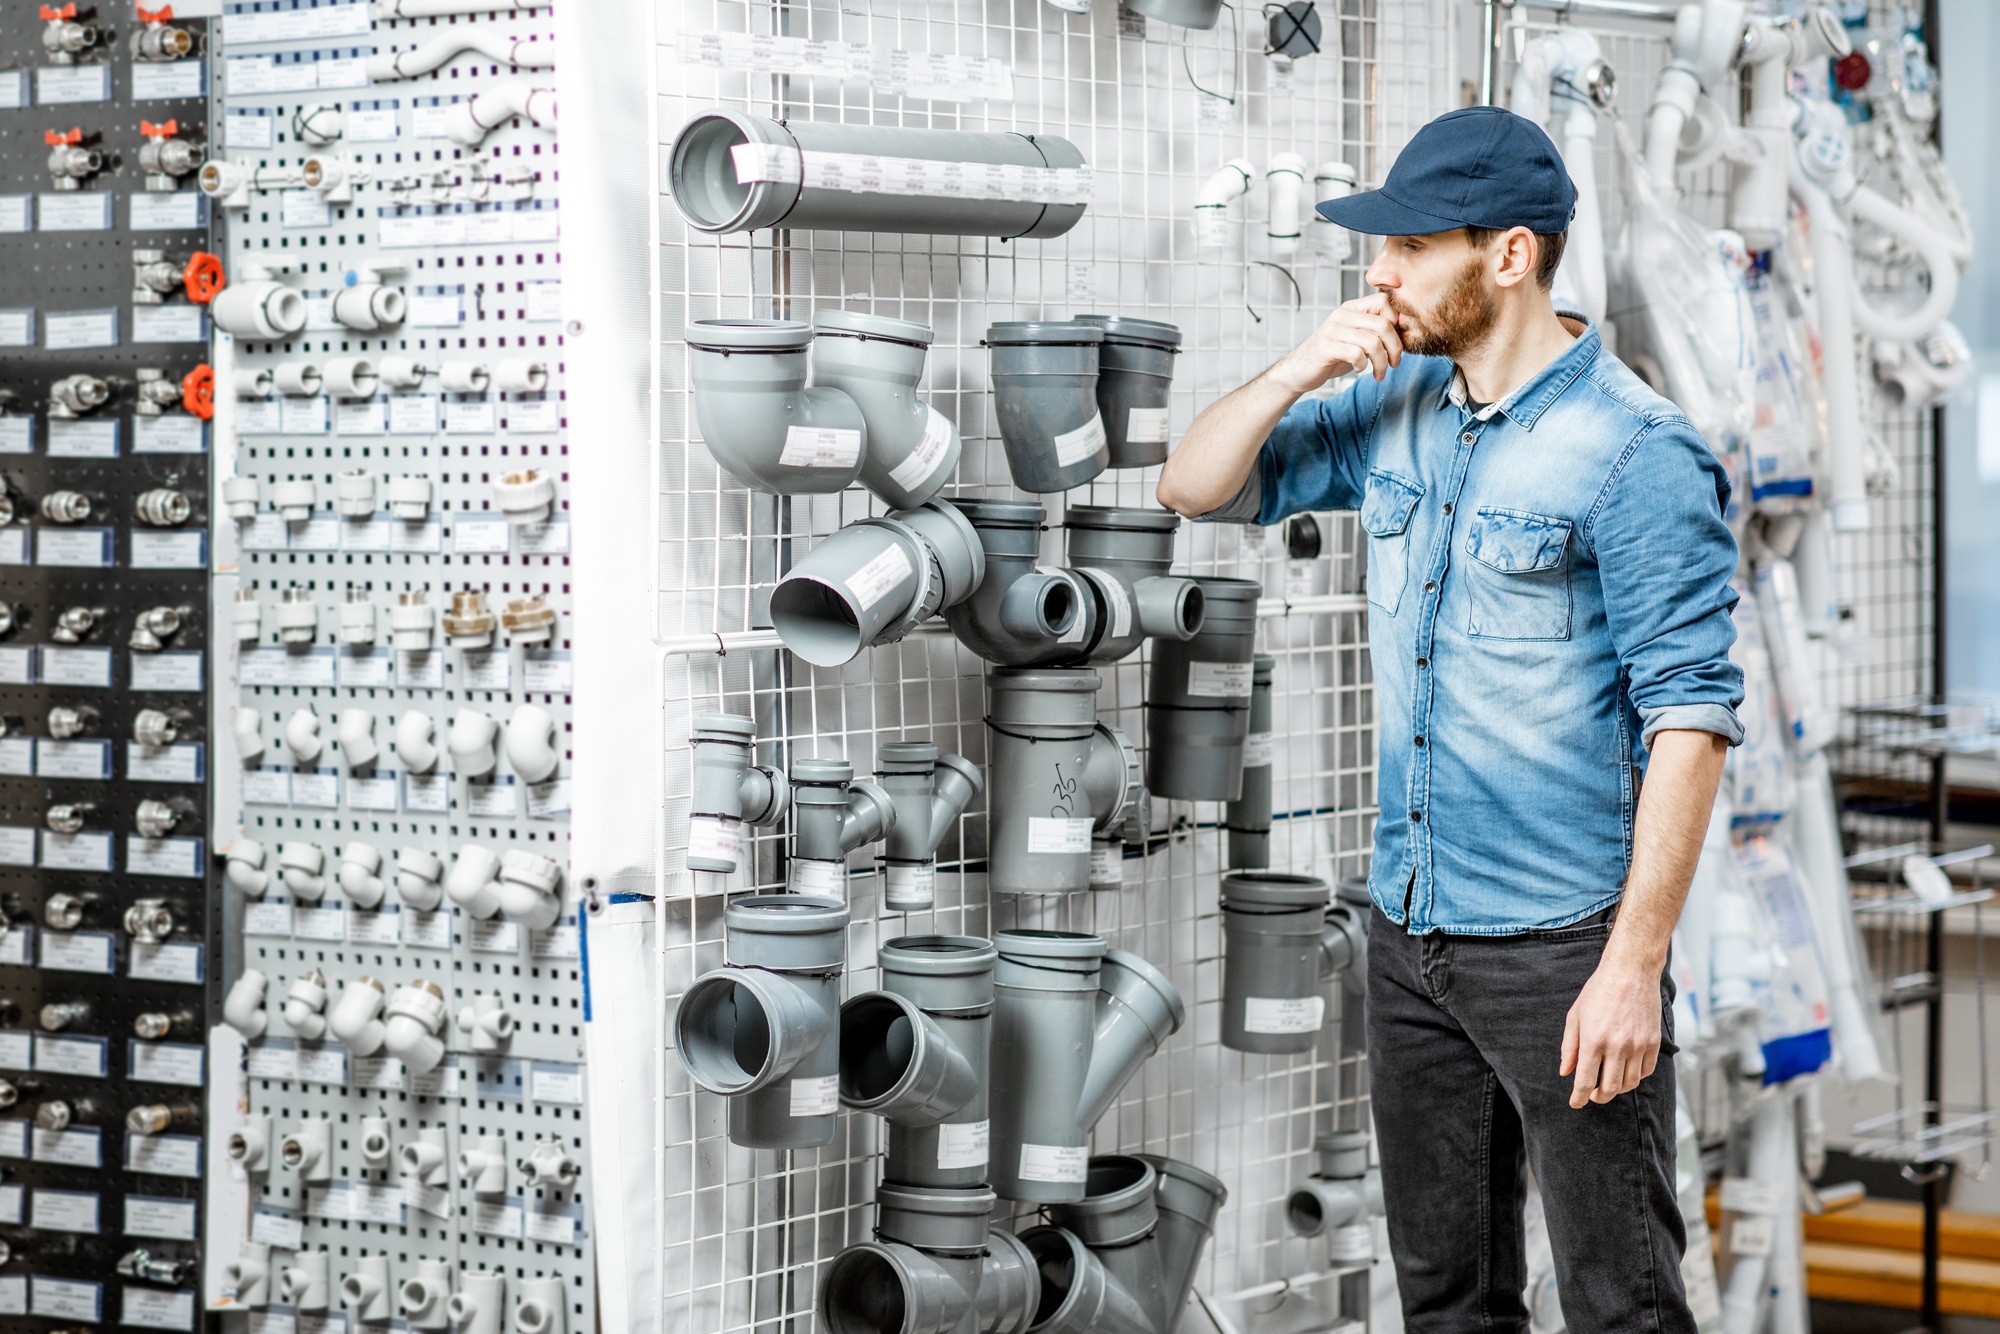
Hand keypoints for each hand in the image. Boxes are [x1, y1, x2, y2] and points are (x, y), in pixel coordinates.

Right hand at [1266, 294, 1404, 393]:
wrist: (1299, 370)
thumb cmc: (1332, 356)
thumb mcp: (1355, 338)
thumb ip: (1374, 331)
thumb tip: (1405, 329)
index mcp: (1351, 308)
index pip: (1384, 302)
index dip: (1397, 322)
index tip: (1396, 342)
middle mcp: (1342, 315)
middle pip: (1384, 324)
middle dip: (1395, 348)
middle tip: (1395, 363)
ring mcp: (1333, 330)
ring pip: (1373, 342)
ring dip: (1381, 362)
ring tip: (1379, 373)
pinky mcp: (1326, 347)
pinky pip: (1357, 354)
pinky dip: (1363, 366)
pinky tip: (1360, 370)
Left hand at [1559, 958, 1662, 1108]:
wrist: (1630, 971)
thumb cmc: (1598, 991)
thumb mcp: (1575, 1016)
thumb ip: (1570, 1047)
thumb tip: (1566, 1072)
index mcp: (1594, 1040)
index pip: (1586, 1081)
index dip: (1579, 1097)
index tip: (1576, 1103)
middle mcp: (1617, 1046)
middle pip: (1610, 1088)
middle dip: (1599, 1096)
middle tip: (1593, 1094)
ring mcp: (1638, 1045)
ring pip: (1629, 1083)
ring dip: (1617, 1088)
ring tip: (1608, 1081)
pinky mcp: (1653, 1042)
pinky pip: (1646, 1071)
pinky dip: (1635, 1077)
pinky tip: (1626, 1070)